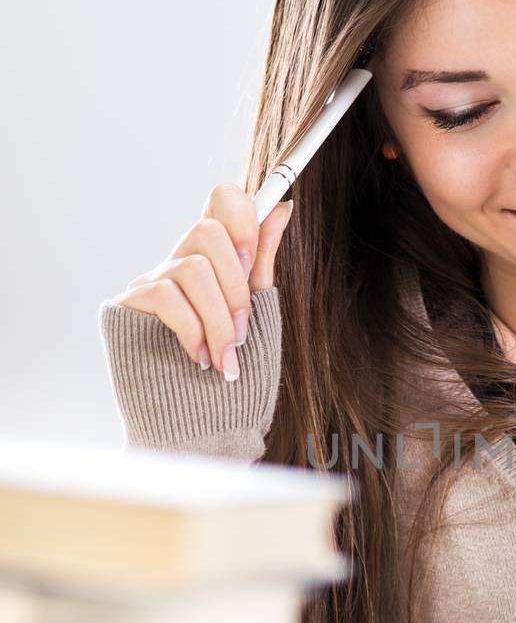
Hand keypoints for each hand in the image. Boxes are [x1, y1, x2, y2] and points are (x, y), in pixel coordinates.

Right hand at [112, 185, 293, 378]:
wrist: (200, 423)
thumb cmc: (234, 370)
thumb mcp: (258, 311)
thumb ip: (263, 259)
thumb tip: (282, 206)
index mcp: (215, 259)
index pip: (222, 199)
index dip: (242, 220)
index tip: (251, 261)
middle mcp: (179, 261)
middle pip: (207, 232)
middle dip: (235, 287)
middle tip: (242, 329)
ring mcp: (150, 281)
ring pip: (192, 268)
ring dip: (218, 319)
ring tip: (224, 357)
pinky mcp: (127, 306)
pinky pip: (166, 296)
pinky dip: (192, 330)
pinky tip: (198, 357)